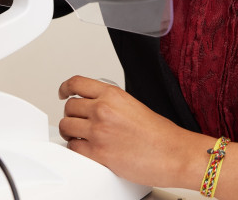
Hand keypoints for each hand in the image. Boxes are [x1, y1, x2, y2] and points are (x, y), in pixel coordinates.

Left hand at [57, 75, 209, 187]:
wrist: (174, 153)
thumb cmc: (161, 134)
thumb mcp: (133, 105)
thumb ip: (111, 103)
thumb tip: (95, 107)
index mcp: (112, 94)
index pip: (76, 83)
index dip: (65, 88)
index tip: (63, 92)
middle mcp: (103, 110)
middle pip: (69, 106)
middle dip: (71, 114)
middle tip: (76, 120)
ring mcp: (98, 131)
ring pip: (66, 126)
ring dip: (70, 132)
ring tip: (77, 136)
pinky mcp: (98, 153)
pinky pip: (73, 147)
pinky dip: (76, 148)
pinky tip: (84, 149)